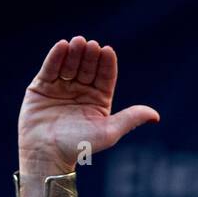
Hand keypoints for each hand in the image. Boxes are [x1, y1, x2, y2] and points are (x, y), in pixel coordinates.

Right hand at [18, 36, 159, 174]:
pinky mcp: (41, 87)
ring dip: (73, 53)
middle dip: (89, 56)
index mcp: (98, 100)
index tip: (107, 51)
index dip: (106, 64)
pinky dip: (55, 57)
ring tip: (77, 42)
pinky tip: (62, 46)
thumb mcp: (109, 132)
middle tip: (90, 45)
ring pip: (69, 66)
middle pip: (87, 68)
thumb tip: (156, 116)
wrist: (47, 154)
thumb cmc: (80, 146)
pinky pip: (49, 69)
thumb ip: (130, 119)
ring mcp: (61, 88)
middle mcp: (81, 91)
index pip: (104, 77)